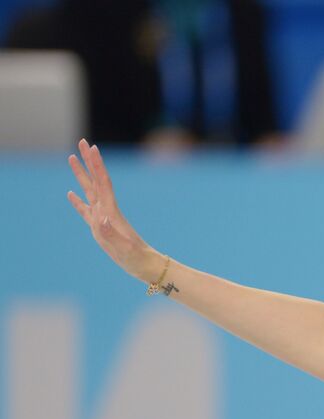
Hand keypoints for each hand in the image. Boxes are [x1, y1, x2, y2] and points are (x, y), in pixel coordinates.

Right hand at [66, 139, 162, 279]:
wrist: (146, 266)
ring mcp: (103, 217)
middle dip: (88, 161)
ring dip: (81, 174)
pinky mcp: (99, 228)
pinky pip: (85, 210)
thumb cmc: (137, 259)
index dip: (97, 165)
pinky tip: (70, 194)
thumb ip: (110, 234)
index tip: (92, 148)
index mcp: (112, 212)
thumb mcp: (123, 248)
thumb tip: (100, 219)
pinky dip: (77, 201)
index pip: (103, 183)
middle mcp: (107, 210)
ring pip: (89, 191)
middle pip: (95, 180)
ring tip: (71, 158)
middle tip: (81, 141)